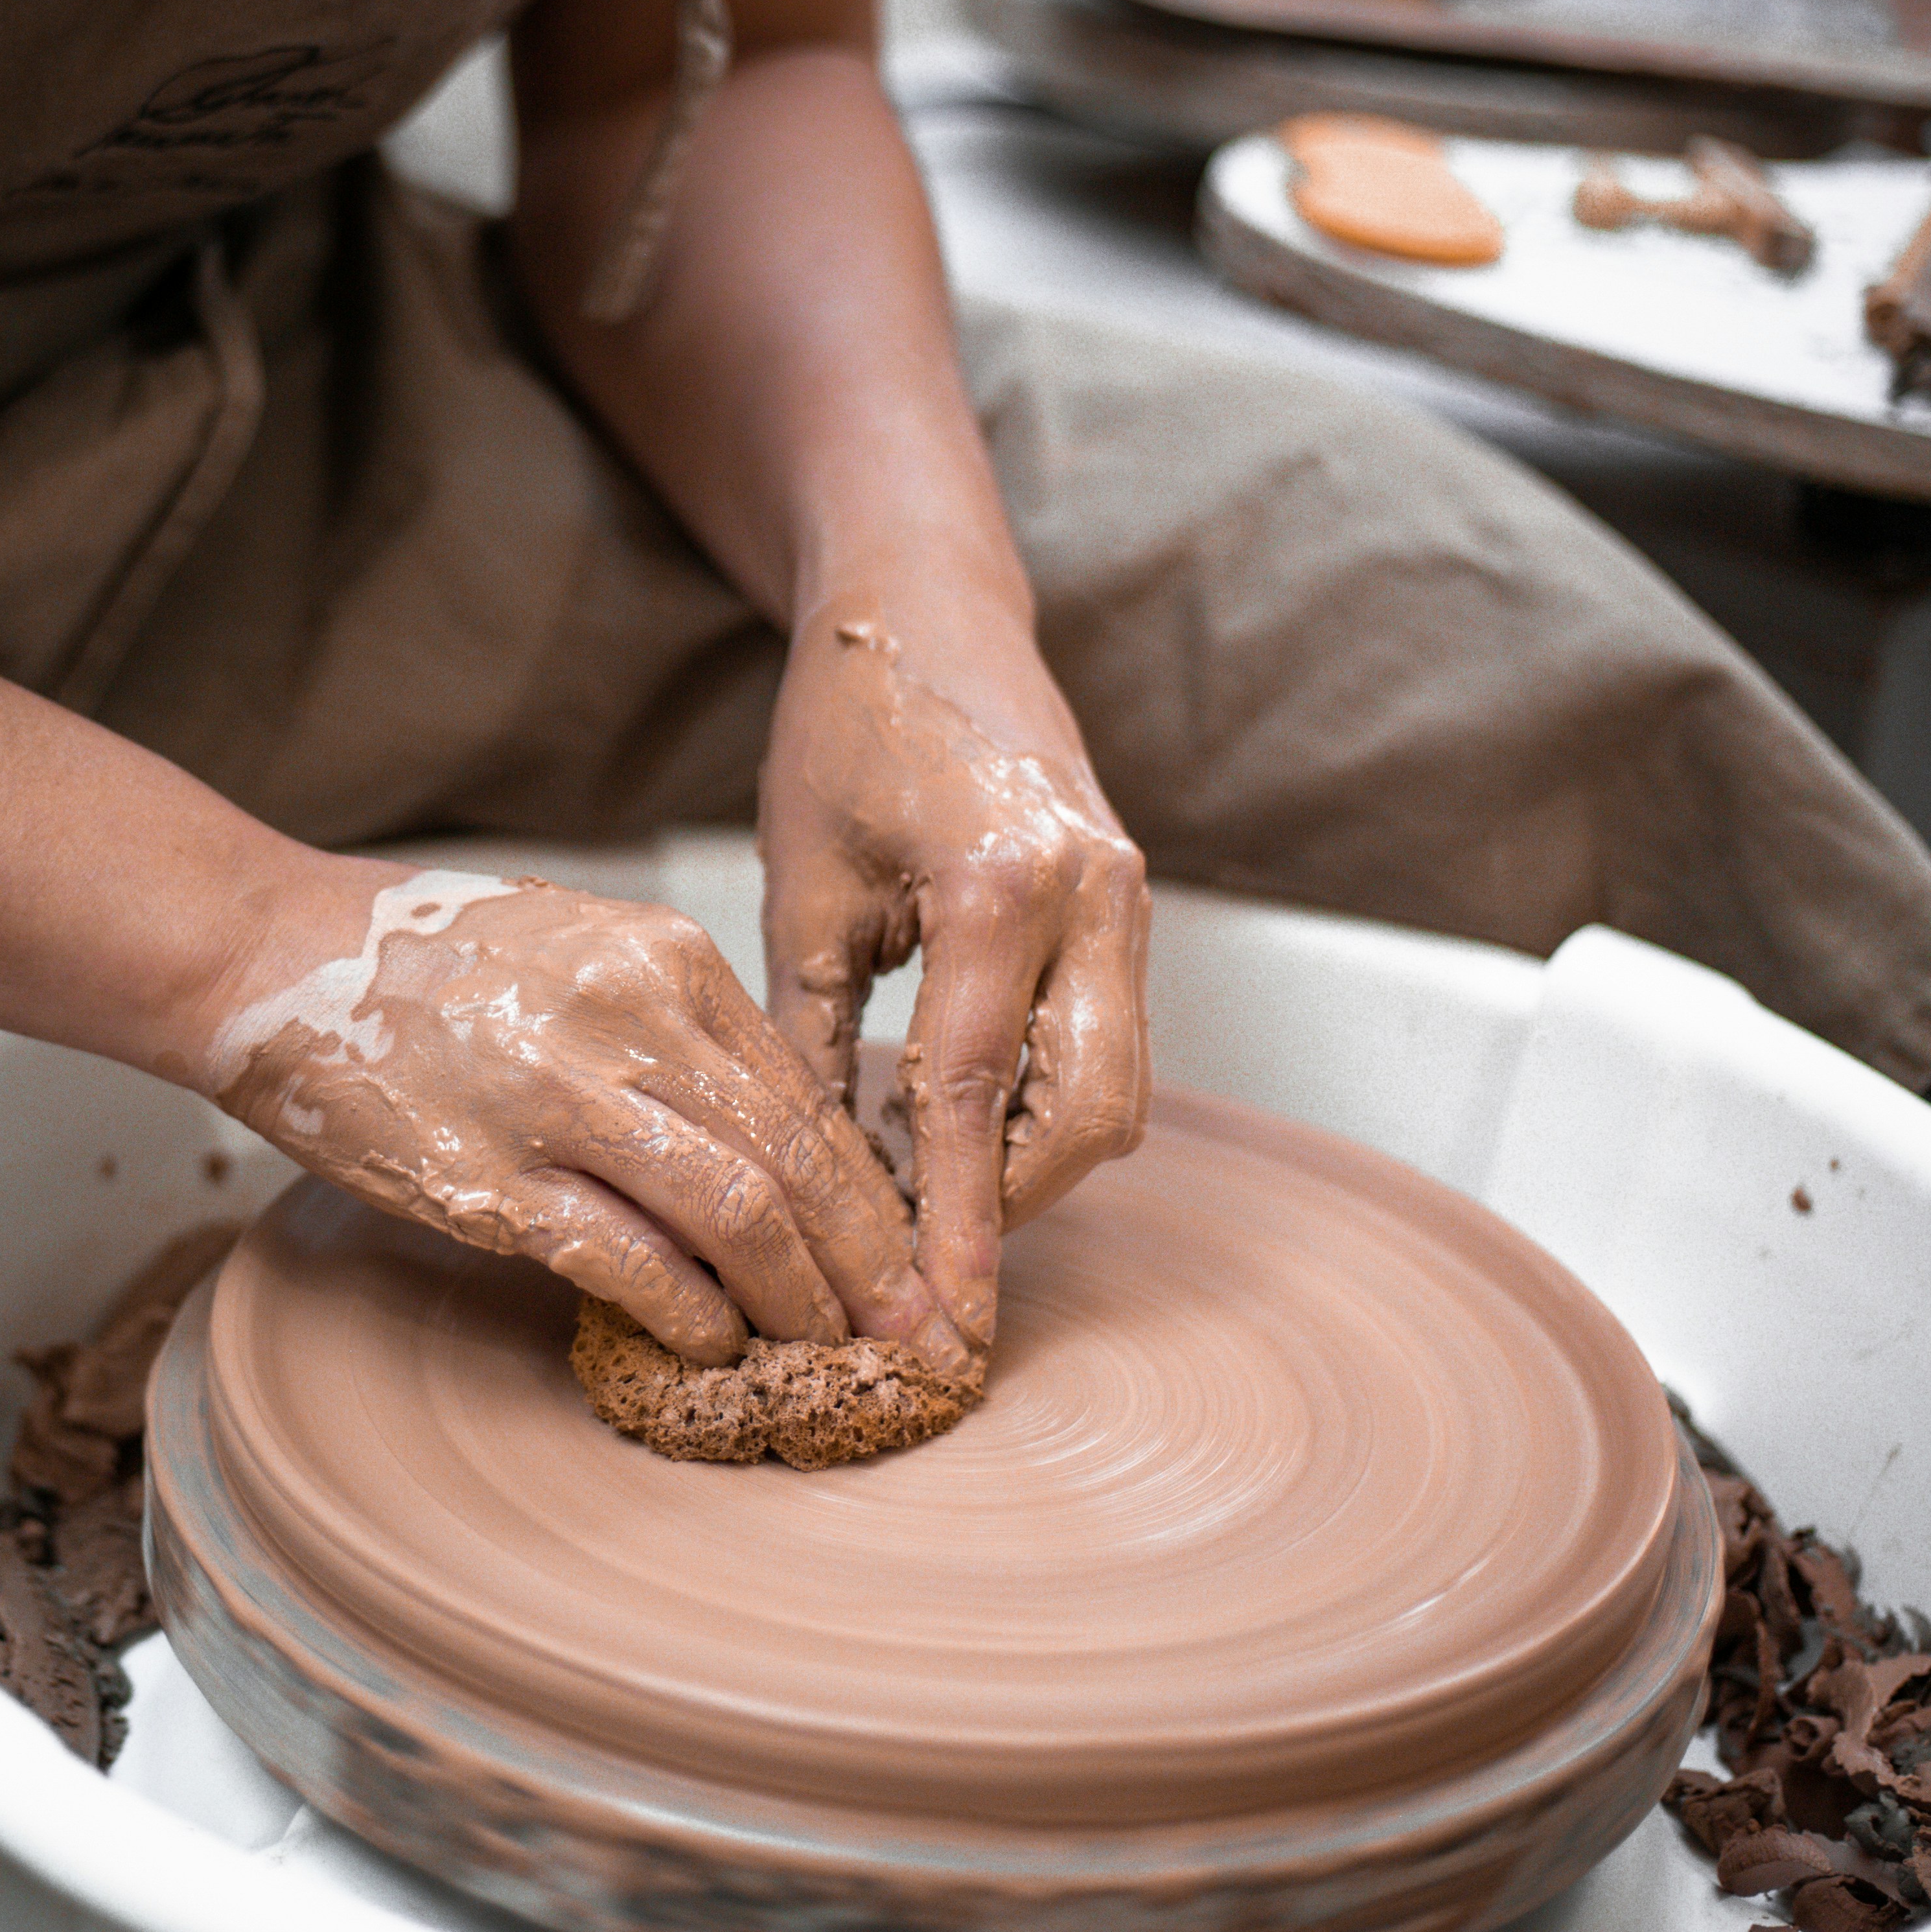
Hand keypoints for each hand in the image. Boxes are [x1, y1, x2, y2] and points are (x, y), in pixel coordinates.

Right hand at [204, 867, 970, 1372]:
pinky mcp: (489, 1174)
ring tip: (828, 1354)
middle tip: (915, 1336)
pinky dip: (689, 1313)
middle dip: (872, 1263)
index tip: (914, 1260)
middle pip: (799, 1159)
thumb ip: (677, 1031)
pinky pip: (626, 1259)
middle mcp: (630, 1018)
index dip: (876, 1194)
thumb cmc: (430, 958)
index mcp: (664, 960)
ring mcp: (560, 1097)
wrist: (276, 955)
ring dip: (798, 1299)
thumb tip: (771, 1142)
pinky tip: (713, 1346)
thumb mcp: (584, 950)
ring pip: (738, 1210)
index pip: (809, 1095)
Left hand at [759, 596, 1148, 1347]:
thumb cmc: (843, 728)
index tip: (941, 1322)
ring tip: (932, 1196)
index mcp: (1003, 885)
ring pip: (1116, 1090)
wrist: (924, 608)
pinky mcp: (1129, 901)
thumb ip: (810, 1037)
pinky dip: (1045, 1098)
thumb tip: (805, 1179)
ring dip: (1033, 1158)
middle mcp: (1094, 895)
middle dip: (1011, 1204)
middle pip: (1087, 1117)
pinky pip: (1110, 1040)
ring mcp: (1128, 898)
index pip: (975, 1094)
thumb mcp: (801, 886)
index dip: (957, 1221)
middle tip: (923, 1263)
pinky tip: (964, 1121)